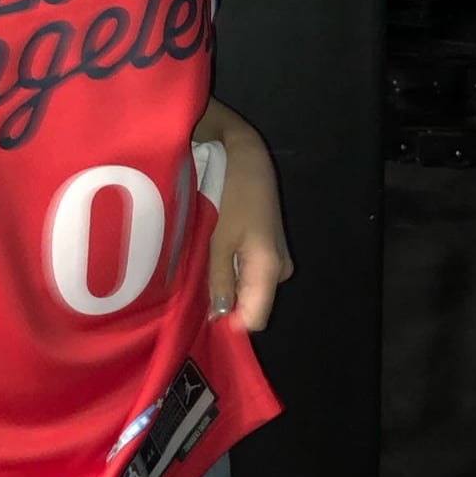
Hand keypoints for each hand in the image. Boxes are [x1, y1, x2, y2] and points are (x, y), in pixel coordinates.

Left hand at [207, 129, 292, 333]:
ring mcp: (277, 255)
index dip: (229, 322)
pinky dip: (231, 265)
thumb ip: (219, 280)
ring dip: (226, 280)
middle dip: (224, 298)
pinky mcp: (270, 244)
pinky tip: (214, 250)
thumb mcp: (218, 240)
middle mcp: (280, 268)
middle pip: (252, 301)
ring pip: (249, 284)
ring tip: (202, 262)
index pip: (255, 318)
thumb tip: (219, 317)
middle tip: (195, 283)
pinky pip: (250, 268)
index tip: (201, 316)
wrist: (244, 154)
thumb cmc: (229, 194)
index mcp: (270, 269)